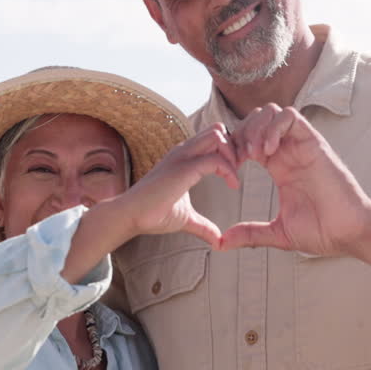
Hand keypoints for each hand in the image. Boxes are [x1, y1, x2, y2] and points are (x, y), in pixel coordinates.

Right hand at [114, 123, 238, 245]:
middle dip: (235, 147)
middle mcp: (183, 151)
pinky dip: (230, 170)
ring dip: (233, 154)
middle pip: (218, 130)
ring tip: (235, 177)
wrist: (131, 216)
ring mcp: (182, 157)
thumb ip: (203, 225)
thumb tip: (218, 240)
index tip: (236, 173)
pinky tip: (234, 186)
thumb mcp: (186, 218)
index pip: (214, 137)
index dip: (230, 151)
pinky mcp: (183, 169)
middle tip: (240, 171)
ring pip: (218, 136)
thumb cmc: (153, 214)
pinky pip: (216, 159)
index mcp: (184, 156)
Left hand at [216, 104, 370, 257]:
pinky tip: (268, 152)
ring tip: (253, 154)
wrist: (349, 232)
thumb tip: (222, 242)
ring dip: (256, 128)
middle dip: (240, 133)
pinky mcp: (314, 142)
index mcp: (279, 166)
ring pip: (272, 112)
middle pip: (257, 119)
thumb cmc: (322, 231)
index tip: (228, 168)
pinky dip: (274, 127)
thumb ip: (250, 233)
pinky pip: (290, 116)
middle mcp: (289, 151)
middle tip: (237, 159)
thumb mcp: (278, 232)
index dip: (233, 147)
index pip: (249, 138)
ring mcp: (302, 145)